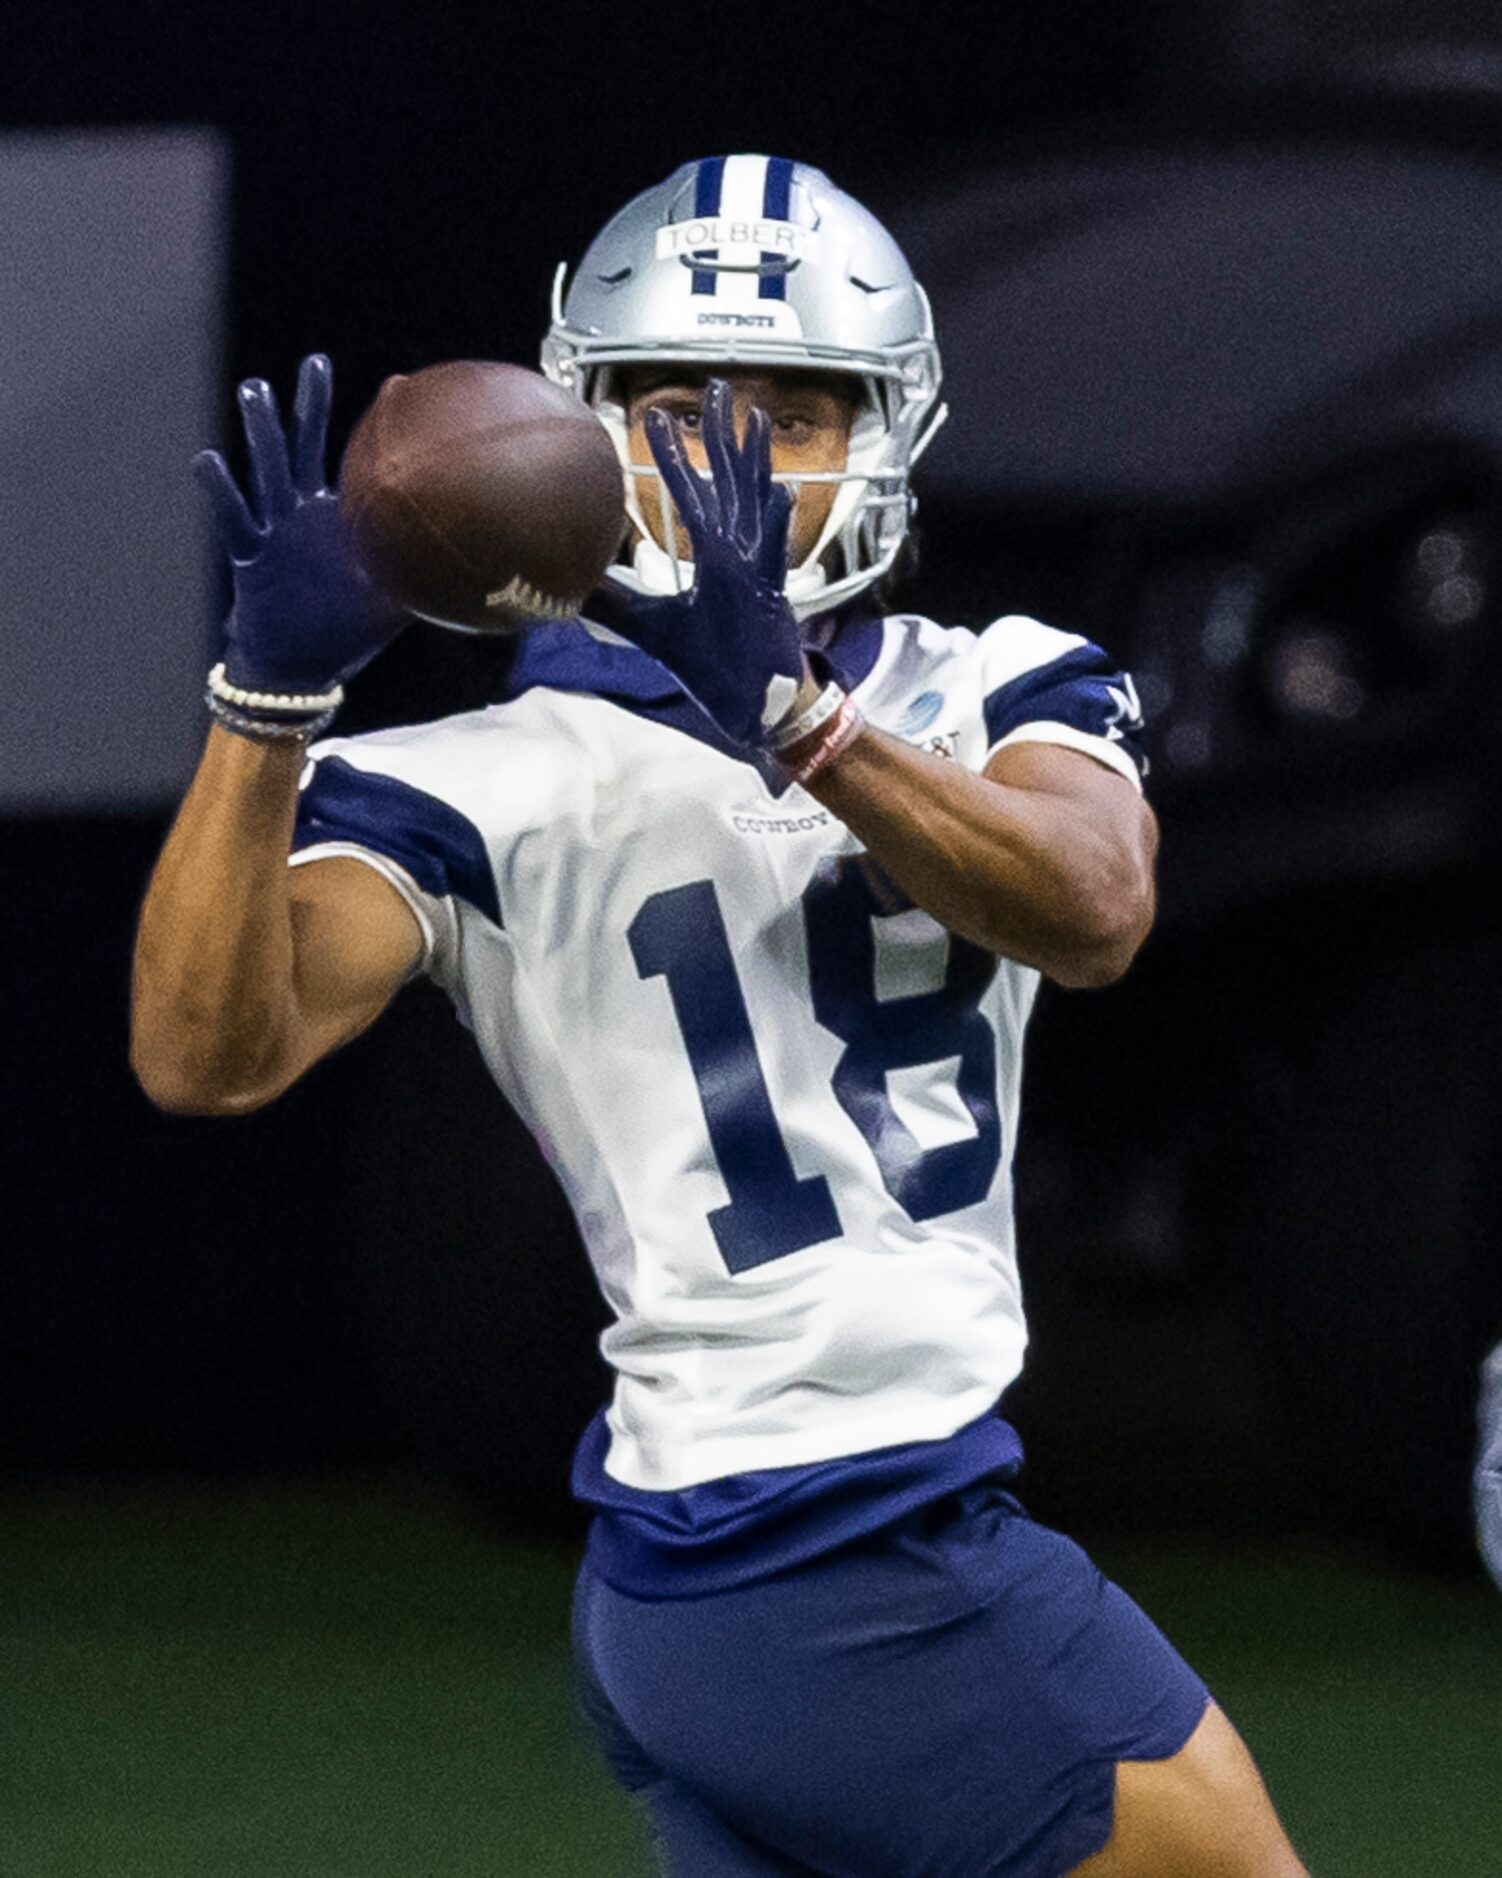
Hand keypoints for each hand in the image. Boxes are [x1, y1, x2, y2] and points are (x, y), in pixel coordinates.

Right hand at [194, 354, 406, 695]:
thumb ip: (431, 577)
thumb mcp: (397, 601)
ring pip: (266, 472)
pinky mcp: (249, 557)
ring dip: (262, 433)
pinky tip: (208, 459)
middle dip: (308, 407)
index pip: (352, 460)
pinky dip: (221, 491)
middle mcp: (302, 514)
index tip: (390, 385)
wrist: (299, 668)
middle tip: (316, 362)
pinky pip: (233, 519)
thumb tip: (492, 575)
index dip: (372, 431)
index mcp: (339, 519)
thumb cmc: (346, 632)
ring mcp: (274, 531)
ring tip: (256, 390)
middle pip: (305, 449)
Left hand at [617, 378, 805, 745]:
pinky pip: (774, 555)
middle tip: (717, 388)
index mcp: (715, 556)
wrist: (760, 706)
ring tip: (755, 419)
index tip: (659, 416)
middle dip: (722, 434)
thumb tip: (567, 592)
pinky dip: (779, 525)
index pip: (692, 493)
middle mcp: (738, 554)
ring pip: (755, 504)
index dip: (676, 454)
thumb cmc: (713, 668)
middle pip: (729, 481)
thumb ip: (613, 606)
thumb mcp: (653, 631)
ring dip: (754, 462)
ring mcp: (756, 572)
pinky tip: (783, 492)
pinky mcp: (769, 598)